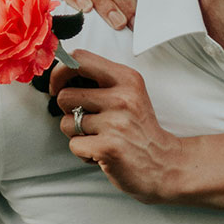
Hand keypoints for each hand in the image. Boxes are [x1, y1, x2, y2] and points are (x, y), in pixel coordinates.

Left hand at [50, 49, 184, 203]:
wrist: (165, 163)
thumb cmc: (140, 129)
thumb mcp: (129, 93)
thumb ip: (101, 81)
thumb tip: (61, 75)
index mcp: (127, 78)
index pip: (79, 60)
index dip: (59, 72)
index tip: (58, 86)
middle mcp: (122, 97)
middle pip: (65, 96)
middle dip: (69, 112)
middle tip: (89, 121)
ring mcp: (115, 123)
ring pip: (66, 123)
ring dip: (77, 134)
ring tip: (99, 137)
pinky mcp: (108, 147)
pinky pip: (74, 145)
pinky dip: (83, 153)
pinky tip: (101, 152)